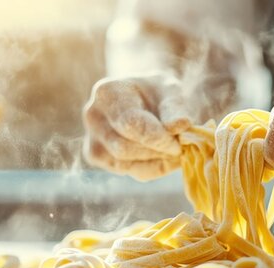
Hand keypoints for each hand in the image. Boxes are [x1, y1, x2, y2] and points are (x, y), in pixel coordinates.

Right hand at [82, 74, 197, 180]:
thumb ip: (175, 107)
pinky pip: (128, 171)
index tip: (179, 143)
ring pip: (126, 164)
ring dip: (156, 161)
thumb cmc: (157, 92)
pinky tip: (163, 156)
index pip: (130, 125)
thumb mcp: (170, 90)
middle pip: (125, 148)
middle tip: (180, 147)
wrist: (143, 97)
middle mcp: (93, 116)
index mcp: (108, 92)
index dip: (157, 139)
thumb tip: (181, 124)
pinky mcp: (97, 157)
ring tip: (173, 149)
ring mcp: (92, 137)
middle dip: (157, 152)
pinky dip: (151, 168)